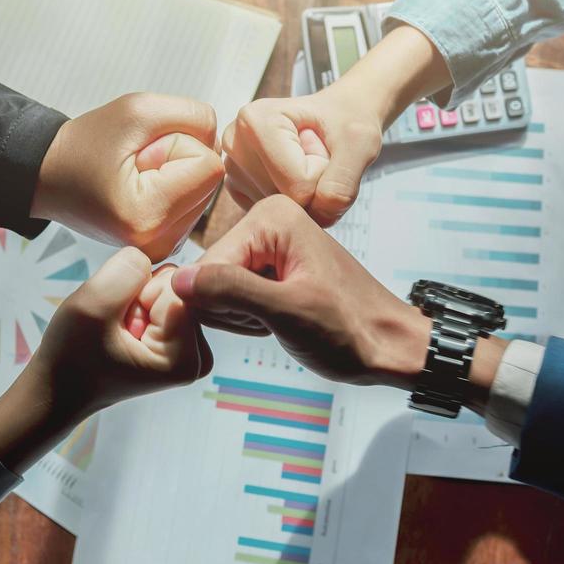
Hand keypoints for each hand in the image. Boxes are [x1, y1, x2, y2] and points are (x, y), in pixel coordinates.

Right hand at [0, 248, 212, 471]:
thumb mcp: (92, 305)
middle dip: (136, 297)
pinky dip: (135, 306)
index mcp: (186, 359)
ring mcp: (191, 349)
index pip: (174, 287)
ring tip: (113, 331)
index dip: (135, 294)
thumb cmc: (70, 356)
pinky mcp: (178, 341)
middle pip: (175, 287)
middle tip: (112, 329)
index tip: (114, 327)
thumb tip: (148, 255)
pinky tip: (120, 330)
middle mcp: (199, 357)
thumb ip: (127, 270)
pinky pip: (160, 297)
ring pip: (165, 289)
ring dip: (133, 301)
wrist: (58, 387)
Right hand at [31, 93, 223, 259]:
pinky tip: (141, 188)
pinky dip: (174, 185)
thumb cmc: (87, 142)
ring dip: (177, 171)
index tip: (139, 152)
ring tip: (134, 175)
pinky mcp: (164, 244)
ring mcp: (163, 248)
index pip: (210, 165)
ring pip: (204, 189)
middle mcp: (159, 243)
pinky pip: (194, 200)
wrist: (50, 175)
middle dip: (179, 159)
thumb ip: (195, 116)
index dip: (179, 144)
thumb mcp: (139, 110)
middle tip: (133, 163)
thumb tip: (223, 141)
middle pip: (210, 179)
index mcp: (149, 216)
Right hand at [172, 195, 429, 385]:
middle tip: (278, 319)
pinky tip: (279, 321)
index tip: (267, 316)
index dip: (223, 305)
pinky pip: (230, 297)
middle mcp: (264, 221)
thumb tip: (177, 281)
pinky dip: (249, 319)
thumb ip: (231, 291)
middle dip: (233, 310)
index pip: (205, 266)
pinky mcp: (265, 268)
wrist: (387, 346)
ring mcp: (264, 245)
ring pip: (215, 291)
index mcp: (270, 217)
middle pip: (207, 276)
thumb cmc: (351, 329)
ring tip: (283, 320)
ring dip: (242, 318)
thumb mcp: (288, 312)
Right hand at [219, 24, 450, 226]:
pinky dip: (295, 202)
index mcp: (256, 119)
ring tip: (311, 163)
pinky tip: (299, 177)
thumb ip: (344, 181)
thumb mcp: (360, 145)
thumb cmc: (353, 119)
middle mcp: (233, 139)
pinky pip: (273, 213)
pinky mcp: (237, 183)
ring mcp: (232, 163)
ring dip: (306, 195)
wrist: (349, 112)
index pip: (295, 185)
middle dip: (313, 187)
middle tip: (320, 156)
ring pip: (278, 209)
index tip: (327, 147)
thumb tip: (321, 211)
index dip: (325, 176)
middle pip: (284, 199)